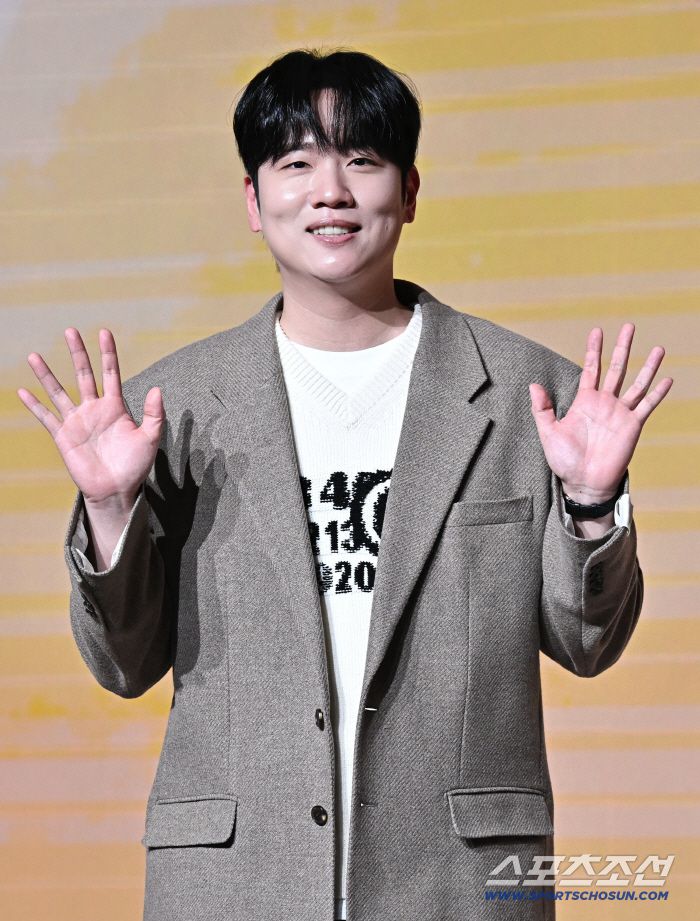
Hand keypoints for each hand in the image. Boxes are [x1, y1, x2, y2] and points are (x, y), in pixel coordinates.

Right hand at [17, 328, 163, 510]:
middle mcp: (94, 409)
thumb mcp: (150, 438)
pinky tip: (22, 392)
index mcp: (115, 407)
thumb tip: (157, 389)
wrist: (116, 490)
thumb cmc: (135, 466)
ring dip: (46, 374)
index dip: (108, 353)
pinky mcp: (64, 437)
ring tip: (33, 356)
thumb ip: (154, 414)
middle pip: (84, 374)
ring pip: (59, 392)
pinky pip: (46, 418)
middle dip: (77, 353)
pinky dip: (34, 405)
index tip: (104, 332)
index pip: (111, 373)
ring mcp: (77, 422)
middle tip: (70, 331)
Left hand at [529, 323, 672, 503]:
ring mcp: (620, 413)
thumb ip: (542, 409)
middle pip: (616, 368)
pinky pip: (647, 406)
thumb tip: (533, 385)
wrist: (583, 483)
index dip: (594, 350)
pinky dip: (657, 393)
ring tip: (658, 348)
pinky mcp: (632, 426)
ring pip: (637, 384)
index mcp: (584, 401)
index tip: (597, 330)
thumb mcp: (548, 432)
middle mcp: (604, 403)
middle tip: (629, 326)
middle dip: (622, 347)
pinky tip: (667, 379)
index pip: (591, 368)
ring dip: (647, 366)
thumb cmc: (564, 461)